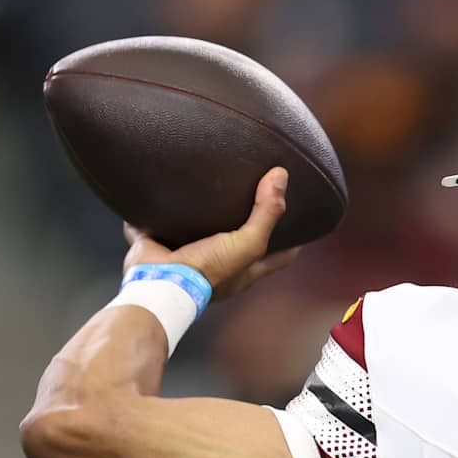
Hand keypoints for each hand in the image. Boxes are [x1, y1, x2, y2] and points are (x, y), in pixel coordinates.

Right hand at [122, 167, 300, 301]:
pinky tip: (159, 191)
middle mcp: (219, 264)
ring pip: (197, 232)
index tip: (302, 224)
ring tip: (206, 189)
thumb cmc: (210, 270)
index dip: (292, 243)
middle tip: (251, 197)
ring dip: (200, 217)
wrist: (161, 281)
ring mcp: (187, 256)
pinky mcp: (158, 244)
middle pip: (238, 242)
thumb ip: (265, 213)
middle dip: (243, 224)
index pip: (279, 257)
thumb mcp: (247, 243)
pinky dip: (155, 213)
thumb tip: (281, 177)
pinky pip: (155, 225)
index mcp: (244, 269)